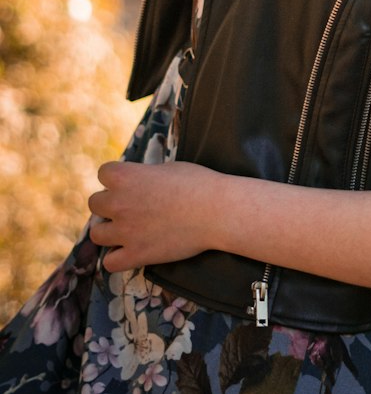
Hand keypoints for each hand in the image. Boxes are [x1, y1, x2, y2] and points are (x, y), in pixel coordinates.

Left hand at [88, 160, 217, 273]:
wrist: (216, 211)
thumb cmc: (198, 183)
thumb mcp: (167, 168)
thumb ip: (144, 176)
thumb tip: (137, 183)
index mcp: (126, 176)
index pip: (103, 173)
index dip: (116, 177)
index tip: (130, 182)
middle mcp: (118, 203)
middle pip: (95, 203)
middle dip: (109, 204)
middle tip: (129, 206)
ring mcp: (125, 231)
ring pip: (96, 234)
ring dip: (109, 230)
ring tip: (127, 229)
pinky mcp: (136, 255)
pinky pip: (109, 262)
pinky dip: (118, 258)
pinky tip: (131, 250)